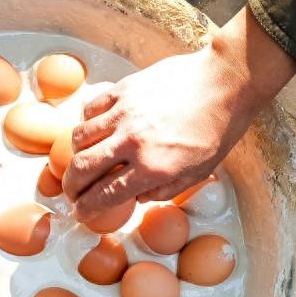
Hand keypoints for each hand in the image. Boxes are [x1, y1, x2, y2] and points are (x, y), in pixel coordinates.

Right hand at [63, 6, 295, 221]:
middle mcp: (132, 143)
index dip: (87, 209)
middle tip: (73, 193)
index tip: (81, 213)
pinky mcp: (122, 91)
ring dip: (76, 155)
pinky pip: (90, 110)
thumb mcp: (197, 174)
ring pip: (79, 139)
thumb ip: (162, 191)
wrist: (224, 83)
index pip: (105, 195)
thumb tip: (134, 196)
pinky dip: (87, 123)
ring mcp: (124, 114)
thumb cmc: (216, 130)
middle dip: (71, 187)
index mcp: (153, 168)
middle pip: (82, 169)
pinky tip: (96, 129)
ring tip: (84, 160)